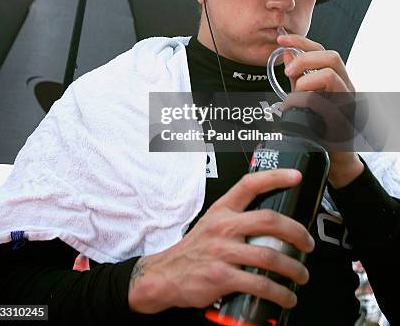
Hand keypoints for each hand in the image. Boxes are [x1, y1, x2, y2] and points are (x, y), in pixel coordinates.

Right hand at [128, 168, 313, 312]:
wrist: (166, 275)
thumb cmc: (196, 249)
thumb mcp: (212, 223)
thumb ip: (237, 219)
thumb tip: (273, 224)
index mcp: (222, 210)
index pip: (250, 184)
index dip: (275, 177)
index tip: (296, 176)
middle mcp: (223, 226)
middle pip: (269, 220)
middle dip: (297, 232)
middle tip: (308, 244)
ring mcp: (222, 251)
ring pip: (269, 256)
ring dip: (293, 268)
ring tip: (302, 275)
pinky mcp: (221, 277)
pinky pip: (259, 284)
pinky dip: (279, 292)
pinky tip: (286, 296)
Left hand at [276, 33, 363, 187]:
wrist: (336, 157)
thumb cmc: (321, 126)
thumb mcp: (306, 94)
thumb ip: (298, 75)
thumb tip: (286, 52)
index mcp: (335, 77)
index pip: (322, 50)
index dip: (301, 41)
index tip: (281, 39)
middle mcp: (345, 85)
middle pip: (332, 56)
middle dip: (305, 59)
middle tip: (288, 71)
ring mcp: (348, 101)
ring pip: (332, 75)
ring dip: (307, 81)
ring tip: (295, 93)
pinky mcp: (345, 118)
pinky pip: (328, 103)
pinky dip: (308, 102)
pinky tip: (298, 109)